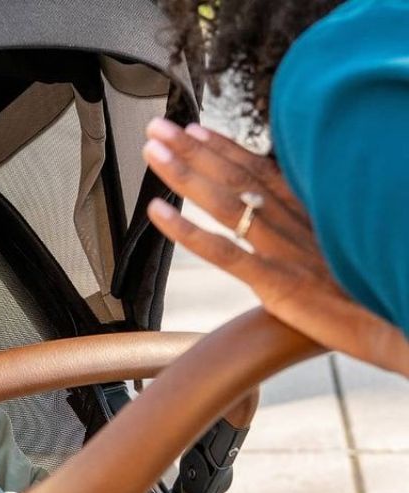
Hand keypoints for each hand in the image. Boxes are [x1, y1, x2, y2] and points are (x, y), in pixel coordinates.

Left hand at [142, 118, 408, 376]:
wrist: (401, 322)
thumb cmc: (374, 289)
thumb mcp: (343, 247)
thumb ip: (311, 230)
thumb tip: (288, 223)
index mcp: (311, 211)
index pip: (259, 170)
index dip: (223, 148)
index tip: (194, 129)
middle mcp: (293, 222)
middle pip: (234, 176)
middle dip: (191, 150)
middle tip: (157, 128)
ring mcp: (283, 250)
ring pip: (225, 202)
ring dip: (183, 173)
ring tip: (151, 151)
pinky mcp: (277, 282)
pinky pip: (224, 252)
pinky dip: (187, 231)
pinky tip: (157, 212)